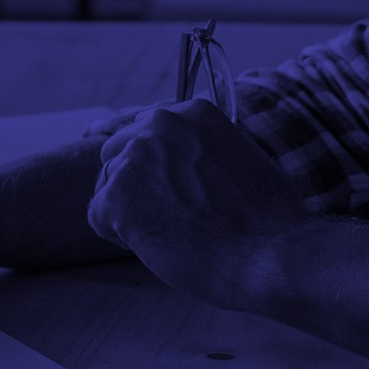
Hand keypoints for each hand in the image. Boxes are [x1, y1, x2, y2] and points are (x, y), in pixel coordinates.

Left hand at [82, 101, 313, 309]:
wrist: (269, 255)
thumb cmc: (266, 222)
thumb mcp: (240, 159)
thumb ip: (201, 150)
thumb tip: (175, 162)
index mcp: (193, 113)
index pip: (140, 123)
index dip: (136, 153)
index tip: (124, 160)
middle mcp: (160, 125)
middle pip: (115, 153)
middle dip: (134, 186)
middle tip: (173, 217)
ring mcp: (136, 157)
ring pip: (107, 187)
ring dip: (130, 213)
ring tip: (175, 233)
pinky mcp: (118, 195)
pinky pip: (98, 217)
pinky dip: (121, 238)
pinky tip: (159, 245)